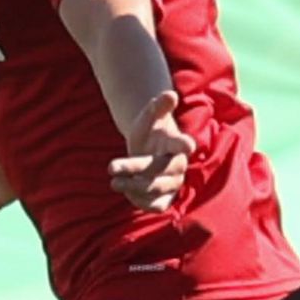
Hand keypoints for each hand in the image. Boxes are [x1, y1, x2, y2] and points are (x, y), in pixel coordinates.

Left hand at [108, 91, 194, 210]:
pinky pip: (156, 205)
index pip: (183, 144)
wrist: (147, 150)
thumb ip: (158, 106)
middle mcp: (179, 165)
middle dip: (135, 168)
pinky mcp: (166, 198)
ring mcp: (174, 183)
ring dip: (133, 187)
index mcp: (177, 144)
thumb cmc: (149, 131)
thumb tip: (170, 94)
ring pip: (156, 189)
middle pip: (160, 169)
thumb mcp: (149, 116)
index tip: (188, 144)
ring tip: (114, 182)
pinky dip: (140, 201)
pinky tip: (126, 191)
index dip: (185, 144)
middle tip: (110, 166)